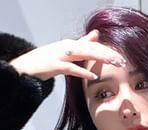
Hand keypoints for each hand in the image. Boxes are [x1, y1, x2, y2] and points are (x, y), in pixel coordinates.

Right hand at [9, 29, 126, 81]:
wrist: (24, 67)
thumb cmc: (44, 61)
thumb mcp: (65, 51)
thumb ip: (81, 44)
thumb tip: (96, 35)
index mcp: (71, 44)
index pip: (93, 47)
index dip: (108, 52)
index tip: (121, 59)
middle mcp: (67, 46)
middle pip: (92, 48)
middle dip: (108, 55)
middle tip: (122, 62)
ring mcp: (60, 54)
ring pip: (83, 54)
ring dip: (100, 59)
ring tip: (113, 64)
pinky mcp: (53, 65)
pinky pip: (70, 67)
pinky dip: (82, 71)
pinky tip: (92, 75)